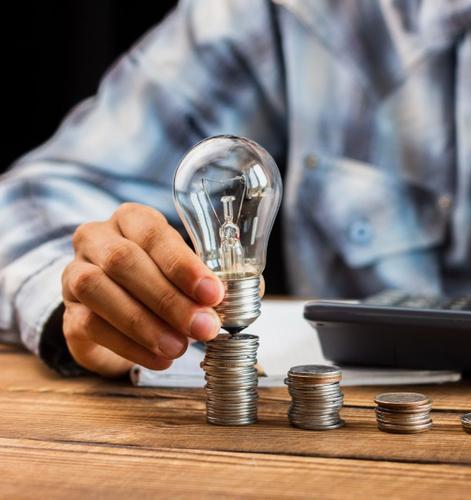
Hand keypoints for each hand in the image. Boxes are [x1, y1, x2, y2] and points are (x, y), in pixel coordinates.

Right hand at [62, 203, 223, 376]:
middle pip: (124, 262)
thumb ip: (216, 280)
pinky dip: (130, 346)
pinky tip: (160, 358)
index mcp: (132, 220)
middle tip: (204, 327)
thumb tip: (247, 294)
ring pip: (98, 290)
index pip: (154, 234)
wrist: (116, 311)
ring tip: (180, 347)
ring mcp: (75, 274)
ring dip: (144, 323)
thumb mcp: (188, 274)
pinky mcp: (68, 312)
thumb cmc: (160, 281)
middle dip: (169, 299)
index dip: (183, 265)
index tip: (213, 293)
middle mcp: (97, 239)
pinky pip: (91, 325)